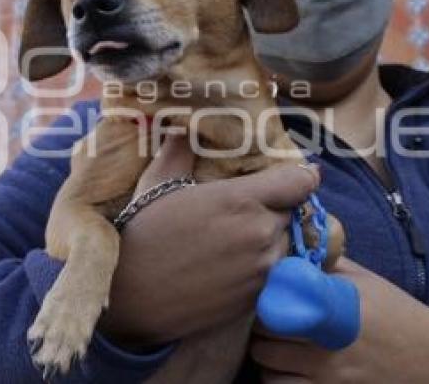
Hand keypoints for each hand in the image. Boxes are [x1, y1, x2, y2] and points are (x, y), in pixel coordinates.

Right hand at [98, 134, 319, 346]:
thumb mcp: (156, 184)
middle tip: (254, 211)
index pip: (300, 181)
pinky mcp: (257, 300)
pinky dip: (266, 271)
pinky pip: (278, 278)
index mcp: (242, 199)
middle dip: (280, 210)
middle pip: (295, 214)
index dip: (299, 177)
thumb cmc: (140, 234)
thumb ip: (179, 152)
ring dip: (275, 242)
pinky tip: (235, 268)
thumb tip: (182, 128)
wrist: (127, 294)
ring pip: (290, 248)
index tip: (293, 178)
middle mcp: (261, 234)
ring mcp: (263, 271)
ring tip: (243, 242)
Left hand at [251, 258, 428, 383]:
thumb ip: (323, 263)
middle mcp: (327, 348)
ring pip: (267, 368)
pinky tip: (288, 368)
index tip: (268, 297)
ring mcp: (329, 379)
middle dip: (261, 327)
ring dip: (267, 357)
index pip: (273, 306)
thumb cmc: (393, 312)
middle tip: (271, 320)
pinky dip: (278, 380)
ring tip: (278, 346)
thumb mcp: (361, 280)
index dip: (263, 301)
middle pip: (264, 338)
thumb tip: (286, 241)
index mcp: (332, 310)